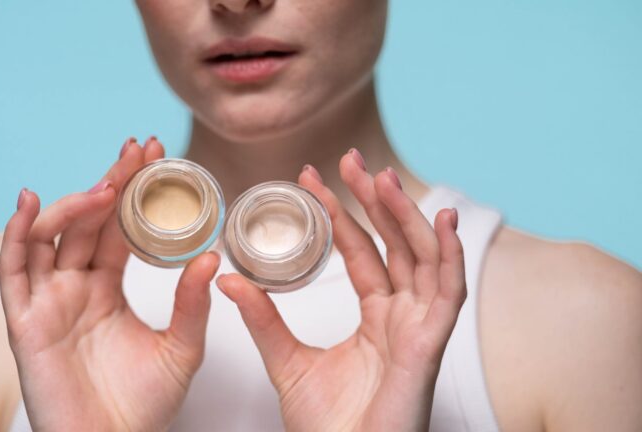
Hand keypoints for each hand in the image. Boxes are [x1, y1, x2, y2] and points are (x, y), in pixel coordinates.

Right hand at [0, 138, 219, 431]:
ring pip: (49, 238)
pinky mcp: (24, 322)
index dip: (131, 193)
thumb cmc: (144, 406)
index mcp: (106, 289)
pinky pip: (11, 272)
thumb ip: (191, 304)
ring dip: (73, 206)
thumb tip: (212, 257)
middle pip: (86, 224)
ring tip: (105, 186)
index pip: (116, 229)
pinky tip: (31, 203)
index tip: (153, 157)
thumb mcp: (181, 348)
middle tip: (135, 152)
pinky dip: (16, 235)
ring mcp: (47, 301)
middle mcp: (74, 288)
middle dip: (109, 185)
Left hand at [216, 150, 465, 431]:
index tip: (315, 179)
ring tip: (382, 177)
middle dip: (376, 200)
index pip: (362, 252)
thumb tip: (228, 277)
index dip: (343, 214)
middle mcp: (402, 317)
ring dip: (407, 216)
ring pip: (423, 259)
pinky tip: (445, 220)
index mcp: (376, 319)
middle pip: (395, 245)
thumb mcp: (285, 360)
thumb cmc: (325, 426)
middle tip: (351, 160)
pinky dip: (451, 256)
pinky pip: (449, 294)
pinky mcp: (430, 347)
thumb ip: (262, 318)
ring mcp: (419, 329)